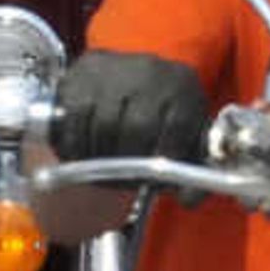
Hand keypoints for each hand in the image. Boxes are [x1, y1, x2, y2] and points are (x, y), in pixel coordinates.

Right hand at [51, 51, 211, 165]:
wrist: (121, 70)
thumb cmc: (158, 108)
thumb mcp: (185, 129)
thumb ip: (193, 165)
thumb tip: (190, 200)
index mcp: (183, 84)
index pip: (179, 126)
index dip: (165, 158)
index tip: (154, 179)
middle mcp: (152, 72)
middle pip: (138, 128)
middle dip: (129, 162)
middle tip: (123, 178)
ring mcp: (115, 71)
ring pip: (104, 126)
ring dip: (100, 158)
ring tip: (102, 169)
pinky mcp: (82, 78)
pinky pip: (76, 121)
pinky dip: (77, 146)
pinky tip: (83, 155)